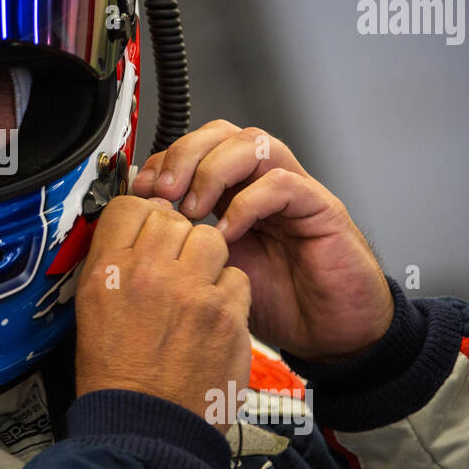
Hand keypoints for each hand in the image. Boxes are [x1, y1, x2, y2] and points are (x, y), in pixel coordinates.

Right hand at [75, 196, 250, 431]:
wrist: (147, 428)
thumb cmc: (116, 373)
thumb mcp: (92, 309)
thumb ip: (114, 262)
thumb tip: (139, 228)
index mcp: (108, 271)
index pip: (131, 206)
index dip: (143, 218)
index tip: (148, 233)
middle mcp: (149, 274)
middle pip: (173, 219)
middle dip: (175, 238)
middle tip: (174, 266)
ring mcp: (191, 293)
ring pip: (211, 239)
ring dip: (206, 258)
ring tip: (198, 286)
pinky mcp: (227, 316)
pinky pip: (237, 277)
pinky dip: (228, 292)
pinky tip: (214, 314)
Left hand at [133, 121, 392, 362]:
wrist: (332, 334)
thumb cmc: (277, 303)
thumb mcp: (214, 272)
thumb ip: (184, 243)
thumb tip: (137, 228)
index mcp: (234, 192)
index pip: (196, 149)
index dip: (165, 161)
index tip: (140, 190)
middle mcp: (263, 183)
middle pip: (222, 134)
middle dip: (184, 154)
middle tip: (162, 191)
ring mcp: (293, 192)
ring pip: (253, 145)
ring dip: (213, 170)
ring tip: (192, 208)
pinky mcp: (321, 210)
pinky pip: (284, 184)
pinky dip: (249, 202)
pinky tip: (228, 232)